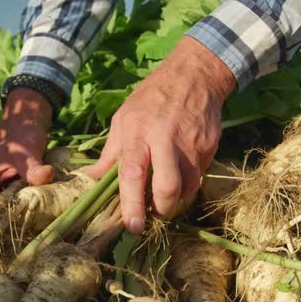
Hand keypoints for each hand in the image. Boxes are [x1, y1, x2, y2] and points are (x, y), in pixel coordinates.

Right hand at [0, 88, 53, 222]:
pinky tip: (28, 231)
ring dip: (3, 228)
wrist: (28, 119)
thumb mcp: (27, 151)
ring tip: (9, 252)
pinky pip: (14, 206)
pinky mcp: (15, 187)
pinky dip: (18, 216)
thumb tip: (45, 176)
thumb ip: (32, 167)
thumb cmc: (21, 134)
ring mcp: (2, 188)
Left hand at [86, 36, 235, 233]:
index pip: (132, 172)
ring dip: (177, 199)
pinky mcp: (210, 146)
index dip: (132, 204)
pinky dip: (189, 182)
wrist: (194, 75)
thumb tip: (90, 179)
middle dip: (162, 209)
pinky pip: (200, 176)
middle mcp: (165, 139)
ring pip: (189, 187)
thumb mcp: (123, 118)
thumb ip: (110, 153)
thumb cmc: (151, 98)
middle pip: (168, 187)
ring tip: (167, 193)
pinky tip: (181, 172)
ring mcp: (191, 144)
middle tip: (155, 212)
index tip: (132, 226)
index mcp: (138, 131)